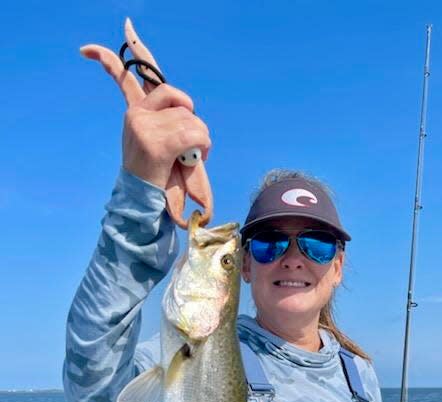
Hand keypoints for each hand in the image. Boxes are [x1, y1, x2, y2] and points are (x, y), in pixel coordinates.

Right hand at [79, 18, 212, 227]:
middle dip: (192, 119)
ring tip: (188, 160)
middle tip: (190, 144)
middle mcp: (135, 114)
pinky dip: (202, 147)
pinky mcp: (156, 141)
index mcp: (135, 112)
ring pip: (191, 119)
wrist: (142, 205)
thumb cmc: (157, 180)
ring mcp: (143, 126)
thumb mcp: (159, 146)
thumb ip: (169, 125)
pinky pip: (194, 133)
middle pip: (178, 99)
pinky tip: (191, 160)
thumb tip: (191, 120)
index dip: (114, 57)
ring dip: (200, 141)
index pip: (126, 76)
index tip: (113, 31)